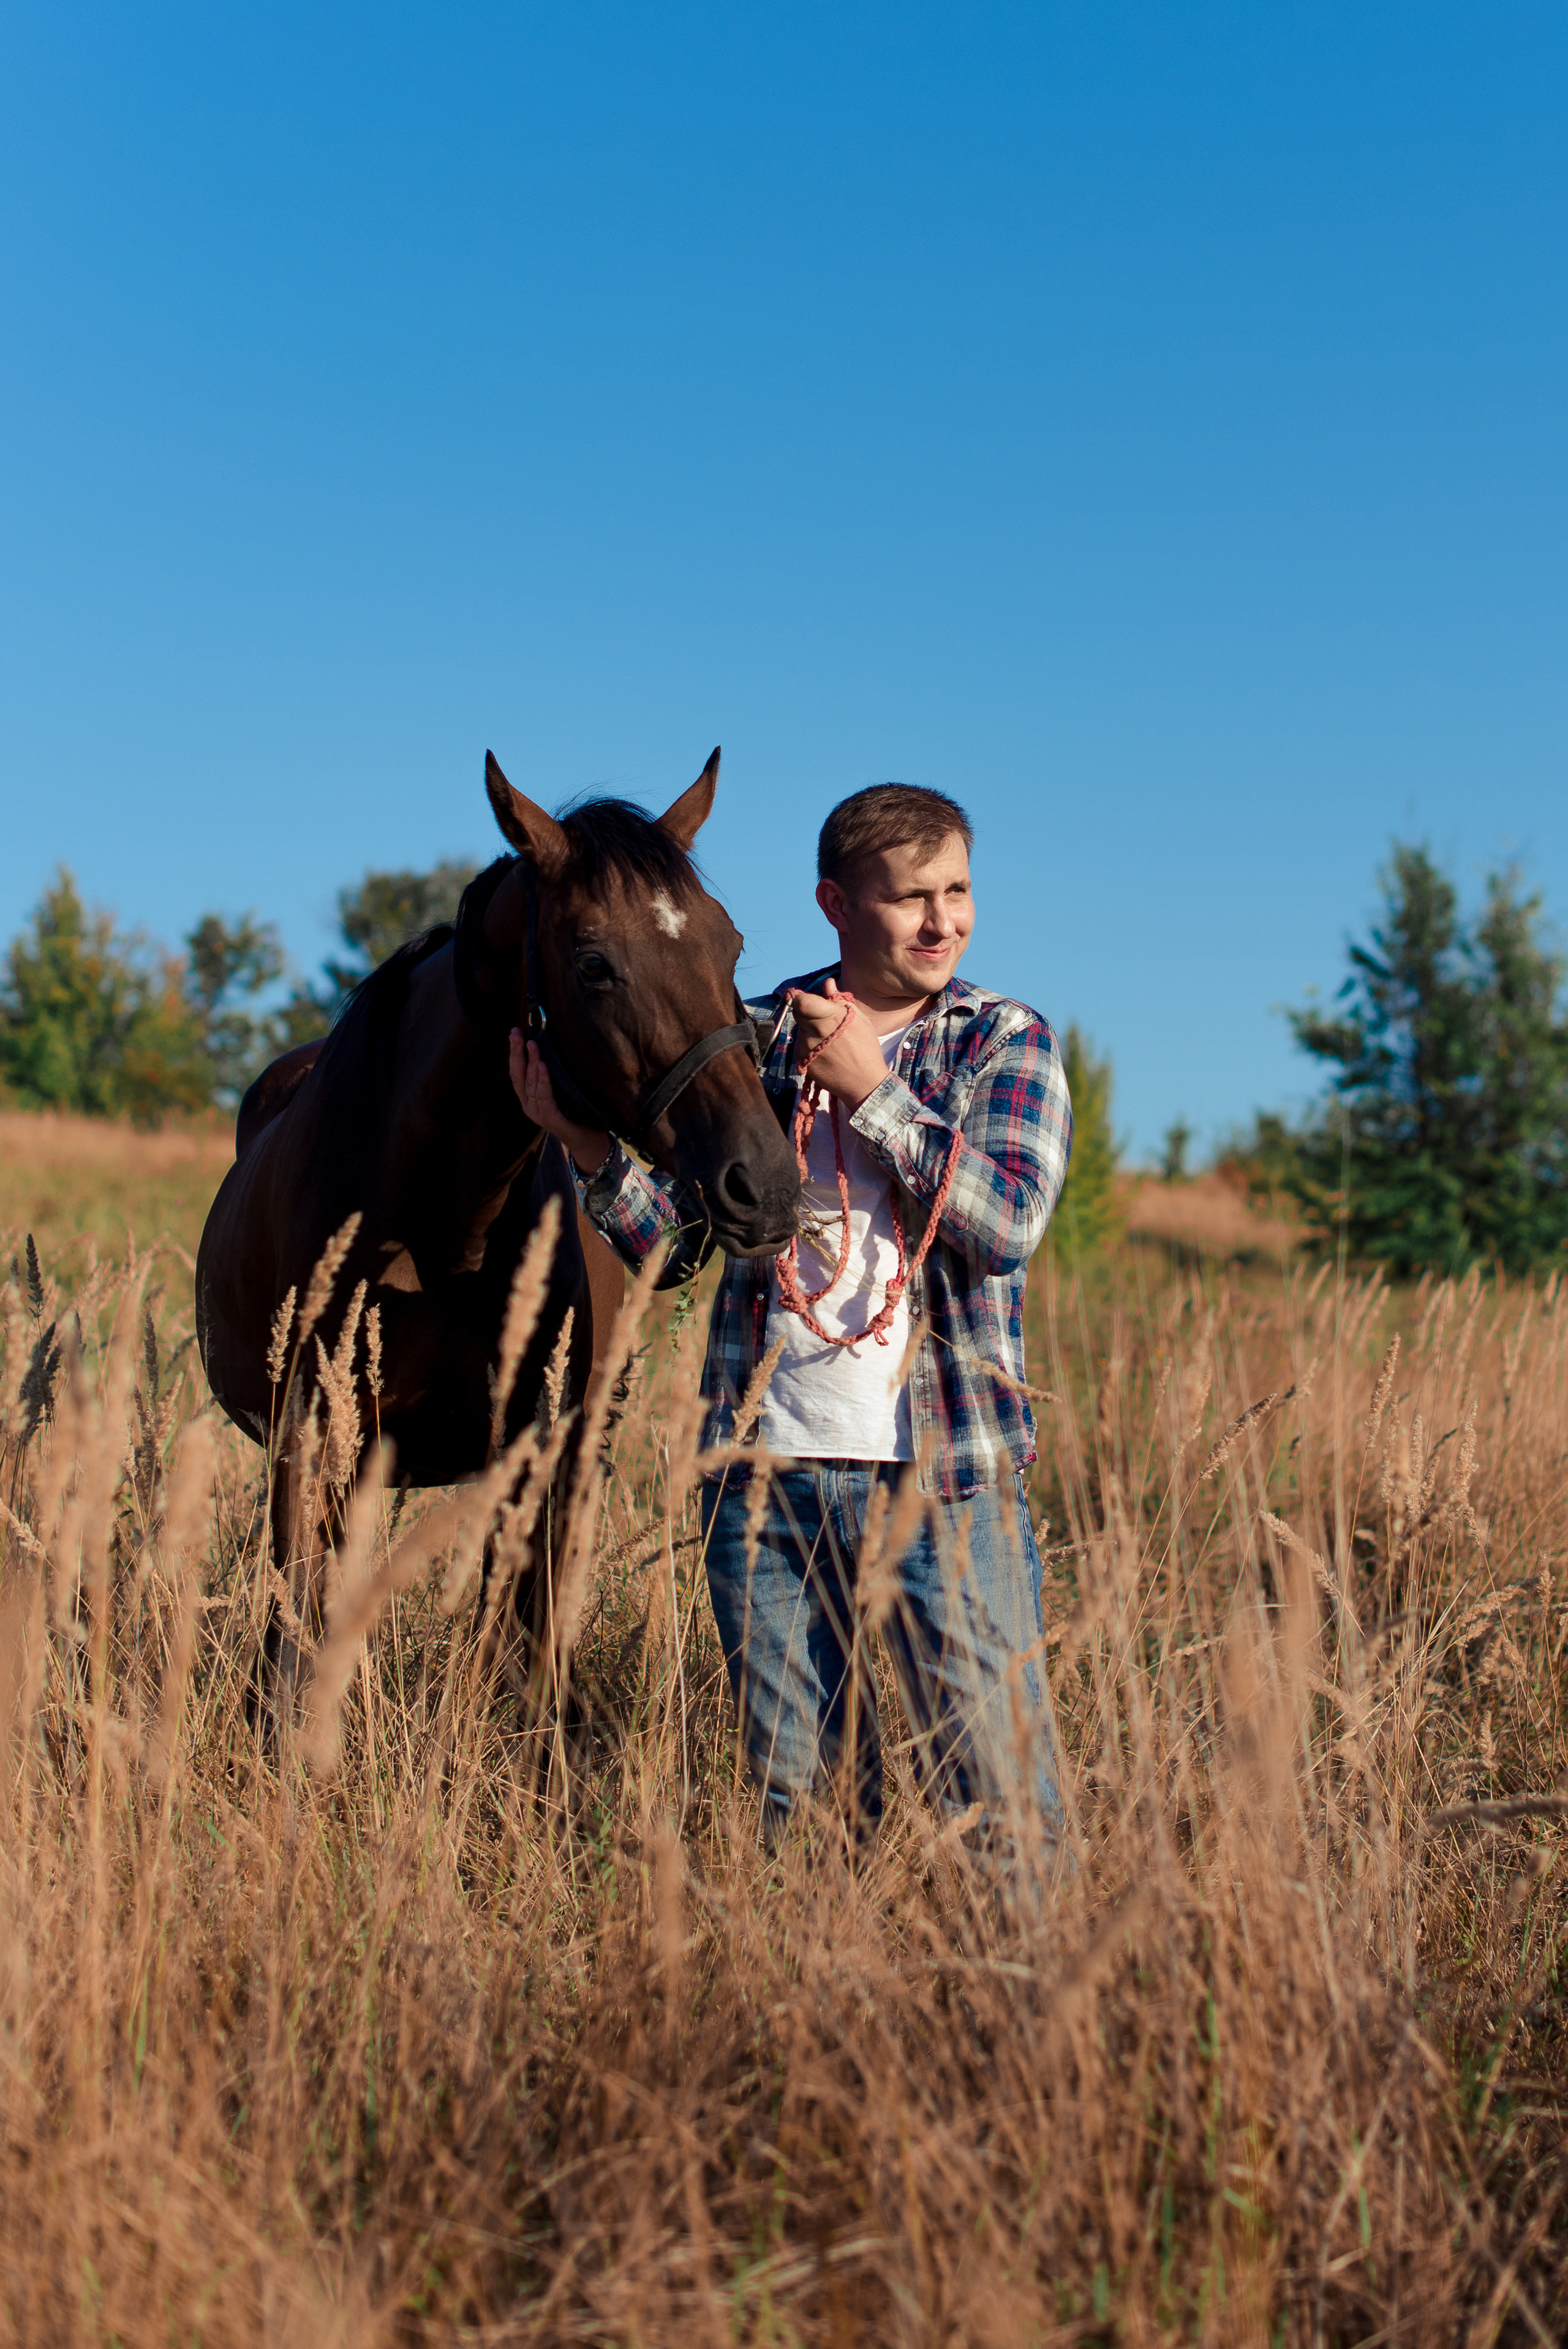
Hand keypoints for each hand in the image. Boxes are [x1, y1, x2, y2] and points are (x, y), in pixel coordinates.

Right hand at [508, 1030, 612, 1174]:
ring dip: (531, 1062)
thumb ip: (553, 1075)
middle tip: (516, 1033)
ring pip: (530, 1083)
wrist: (588, 1140)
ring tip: (532, 1044)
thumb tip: (552, 1047)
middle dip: (516, 1052)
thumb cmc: (576, 1112)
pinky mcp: (549, 1119)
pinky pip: (544, 1096)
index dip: (514, 1052)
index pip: (517, 1072)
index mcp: (528, 1097)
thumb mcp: (561, 1089)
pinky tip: (543, 1065)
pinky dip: (543, 1080)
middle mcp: (529, 1105)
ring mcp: (537, 1113)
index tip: (515, 1032)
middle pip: (518, 1075)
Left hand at [790, 978, 891, 1110]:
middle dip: (807, 1012)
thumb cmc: (865, 1048)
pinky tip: (825, 1052)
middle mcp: (814, 1031)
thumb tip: (828, 983)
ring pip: (799, 1029)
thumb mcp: (858, 1019)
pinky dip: (808, 1045)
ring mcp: (806, 1047)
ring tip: (828, 1040)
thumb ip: (839, 1000)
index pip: (801, 1001)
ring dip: (809, 1030)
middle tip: (822, 1021)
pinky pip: (800, 1045)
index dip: (801, 998)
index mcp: (830, 1017)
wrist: (864, 1083)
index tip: (807, 1001)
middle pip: (797, 1012)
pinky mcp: (802, 1061)